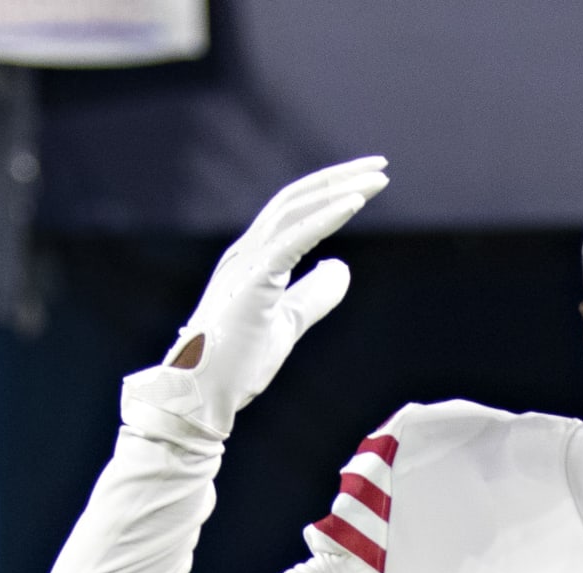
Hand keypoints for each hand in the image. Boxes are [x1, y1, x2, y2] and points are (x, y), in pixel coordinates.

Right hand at [145, 156, 388, 437]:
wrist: (201, 394)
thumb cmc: (238, 362)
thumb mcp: (288, 321)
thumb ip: (314, 294)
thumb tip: (342, 266)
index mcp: (254, 258)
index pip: (295, 210)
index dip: (331, 191)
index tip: (369, 183)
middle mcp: (247, 251)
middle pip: (297, 199)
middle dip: (340, 178)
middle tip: (380, 168)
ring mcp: (246, 264)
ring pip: (295, 210)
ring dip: (338, 190)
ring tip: (375, 181)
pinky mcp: (251, 283)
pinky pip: (292, 240)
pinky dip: (324, 218)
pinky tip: (353, 204)